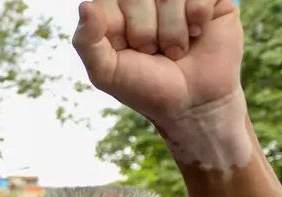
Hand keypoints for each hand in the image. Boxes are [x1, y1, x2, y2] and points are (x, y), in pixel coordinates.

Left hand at [73, 0, 241, 124]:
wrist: (191, 102)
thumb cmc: (145, 86)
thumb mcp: (106, 72)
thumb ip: (86, 42)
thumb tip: (85, 6)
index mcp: (114, 10)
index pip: (108, 0)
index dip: (119, 28)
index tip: (127, 49)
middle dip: (145, 32)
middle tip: (152, 52)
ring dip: (172, 32)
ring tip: (174, 50)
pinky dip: (196, 19)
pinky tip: (196, 34)